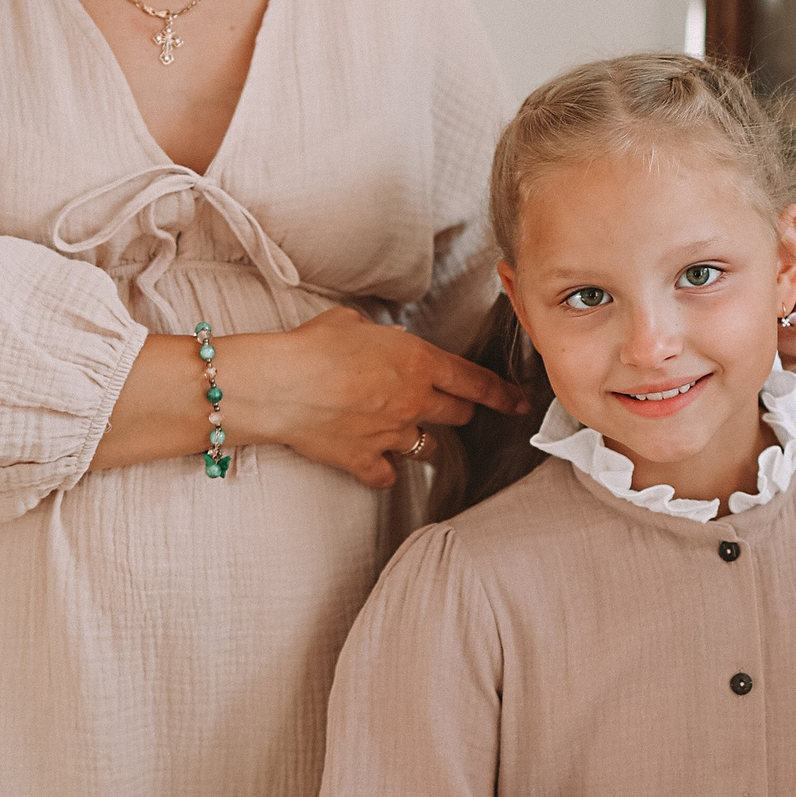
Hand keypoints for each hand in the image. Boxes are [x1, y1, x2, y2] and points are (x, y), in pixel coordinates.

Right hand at [91, 308, 527, 486]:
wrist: (277, 385)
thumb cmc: (310, 346)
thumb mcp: (352, 322)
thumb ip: (378, 335)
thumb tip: (379, 340)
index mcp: (417, 362)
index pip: (474, 381)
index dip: (502, 393)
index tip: (519, 402)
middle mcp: (413, 401)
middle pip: (458, 415)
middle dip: (457, 411)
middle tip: (448, 408)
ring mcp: (390, 435)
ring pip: (426, 446)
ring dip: (419, 438)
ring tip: (399, 429)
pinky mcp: (363, 460)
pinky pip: (386, 474)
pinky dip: (381, 468)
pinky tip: (371, 459)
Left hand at [778, 268, 795, 402]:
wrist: (774, 316)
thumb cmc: (781, 293)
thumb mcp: (786, 276)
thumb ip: (783, 275)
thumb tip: (772, 278)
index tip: (795, 316)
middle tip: (772, 336)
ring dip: (793, 365)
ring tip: (770, 354)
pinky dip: (791, 392)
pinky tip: (773, 379)